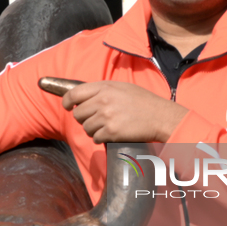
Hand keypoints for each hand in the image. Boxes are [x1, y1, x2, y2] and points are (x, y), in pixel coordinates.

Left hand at [61, 81, 187, 142]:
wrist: (159, 116)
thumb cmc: (142, 102)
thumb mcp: (121, 87)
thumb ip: (101, 91)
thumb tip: (81, 98)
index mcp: (104, 87)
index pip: (74, 94)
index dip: (67, 102)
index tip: (67, 106)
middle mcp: (103, 101)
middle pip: (78, 114)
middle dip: (83, 119)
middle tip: (94, 119)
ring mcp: (106, 117)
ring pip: (86, 128)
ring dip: (93, 130)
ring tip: (106, 126)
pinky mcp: (111, 132)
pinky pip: (96, 138)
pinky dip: (101, 138)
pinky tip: (111, 134)